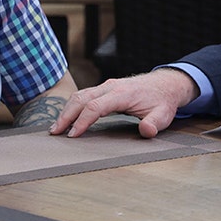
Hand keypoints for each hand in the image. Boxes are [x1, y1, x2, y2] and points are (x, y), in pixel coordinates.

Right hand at [49, 69, 198, 138]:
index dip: (82, 121)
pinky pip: (84, 95)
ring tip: (56, 128)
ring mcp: (107, 86)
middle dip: (66, 115)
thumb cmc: (162, 101)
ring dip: (66, 110)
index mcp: (122, 94)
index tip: (73, 135)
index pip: (95, 107)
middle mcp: (111, 87)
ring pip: (80, 95)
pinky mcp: (105, 89)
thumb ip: (154, 124)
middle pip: (81, 98)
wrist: (166, 84)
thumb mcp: (163, 115)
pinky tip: (67, 118)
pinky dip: (72, 106)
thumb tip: (146, 131)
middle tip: (55, 132)